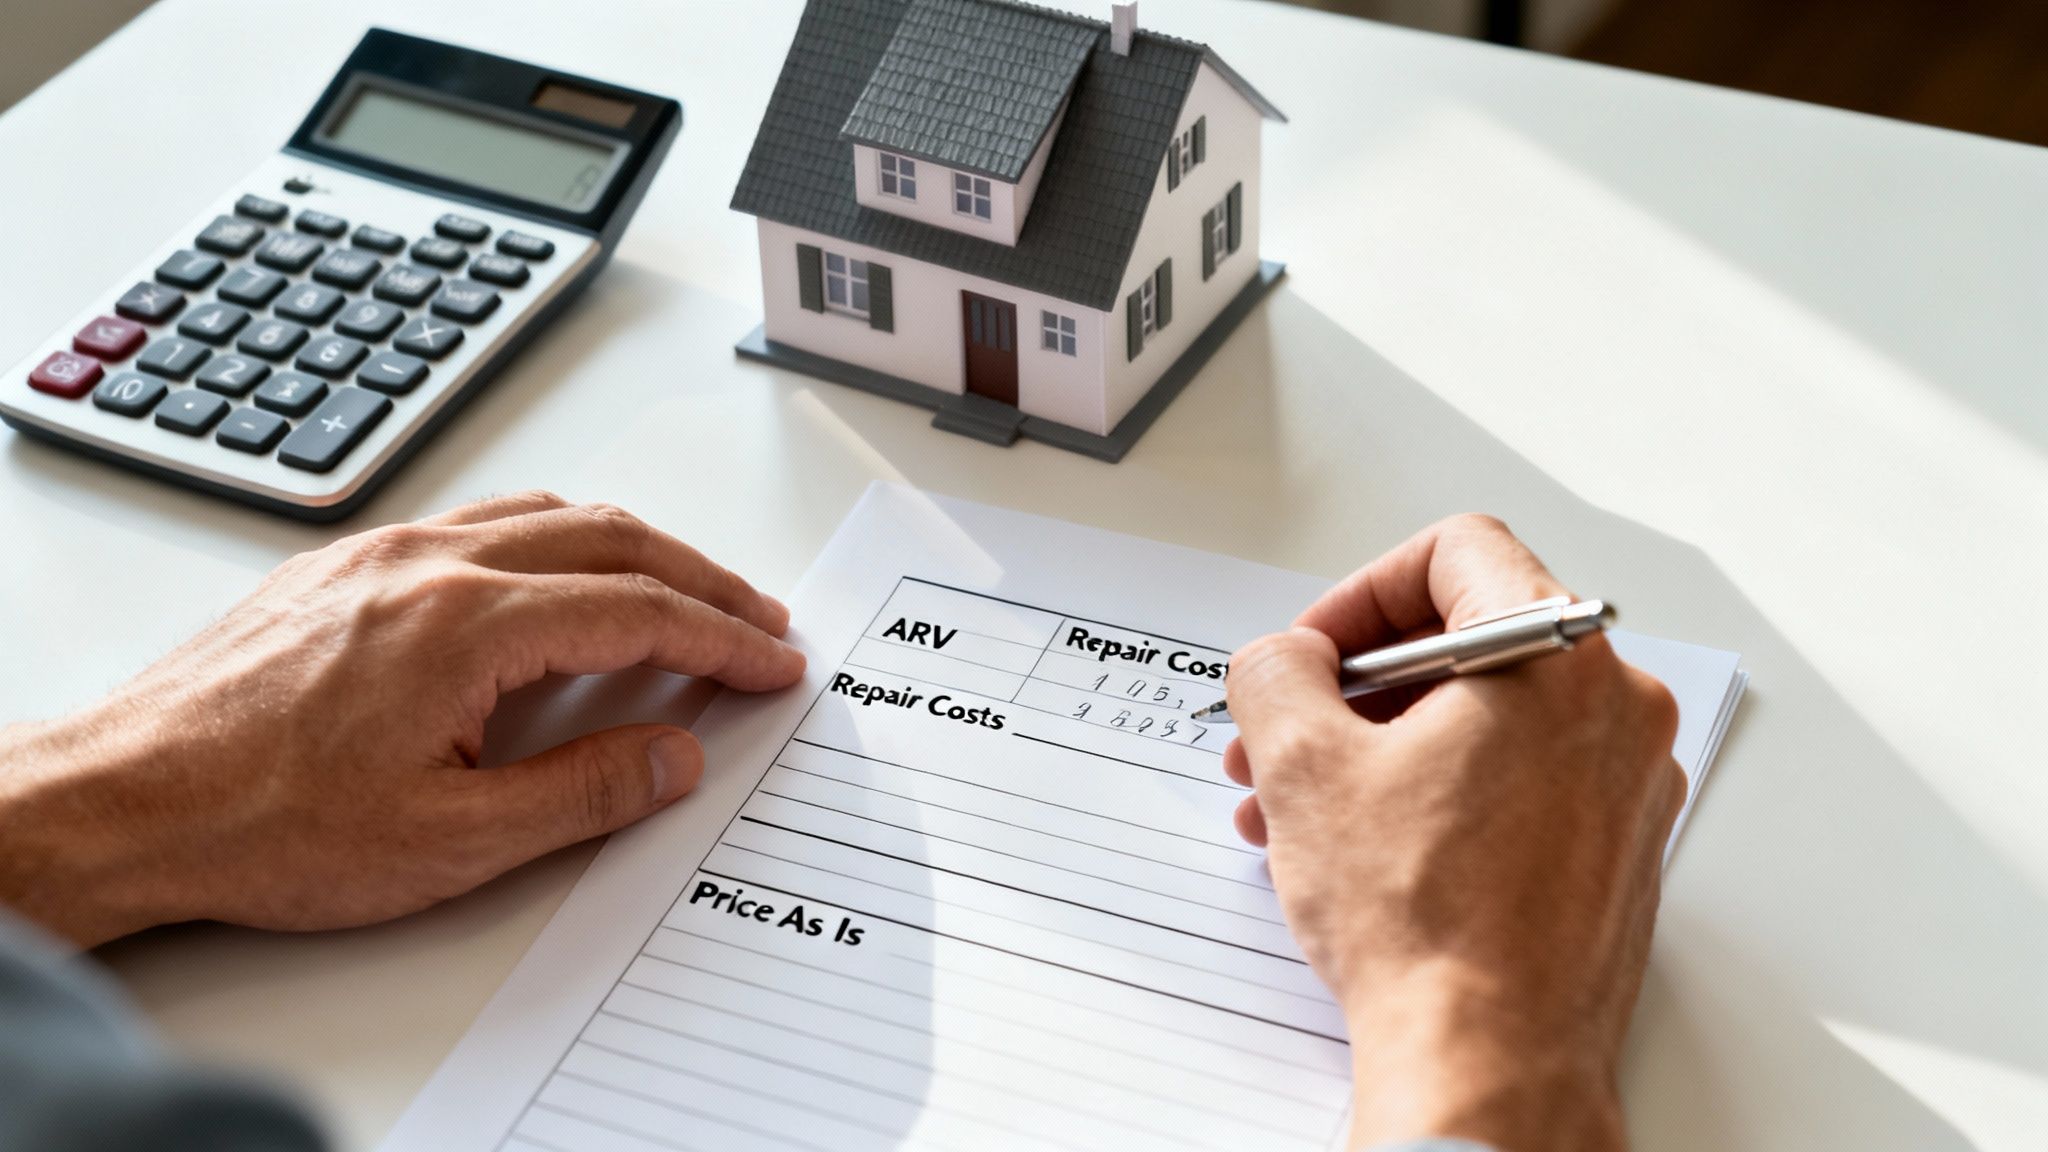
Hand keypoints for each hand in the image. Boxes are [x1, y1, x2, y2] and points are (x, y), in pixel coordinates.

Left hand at [0, 492, 803, 948]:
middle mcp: (431, 563)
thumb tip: (675, 755)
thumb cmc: (265, 823)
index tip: (773, 661)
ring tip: (683, 592)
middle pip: (611, 539)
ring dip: (634, 548)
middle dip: (701, 579)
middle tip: (757, 621)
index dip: (723, 637)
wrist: (128, 798)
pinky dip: (558, 538)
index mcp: (469, 623)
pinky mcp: (347, 566)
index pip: (640, 610)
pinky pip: (484, 520)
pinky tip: (562, 576)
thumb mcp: (451, 840)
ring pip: (548, 515)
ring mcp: (384, 553)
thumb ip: (584, 792)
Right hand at [1223, 515, 1683, 1151]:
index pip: (1458, 552)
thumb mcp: (1303, 766)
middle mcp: (1614, 713)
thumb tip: (1283, 660)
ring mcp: (1624, 788)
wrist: (1490, 1064)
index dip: (1361, 591)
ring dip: (1380, 749)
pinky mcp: (1612, 854)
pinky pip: (1515, 785)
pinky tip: (1361, 851)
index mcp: (1558, 661)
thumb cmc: (1426, 928)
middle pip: (1469, 643)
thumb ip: (1277, 673)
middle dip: (1354, 688)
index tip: (1316, 650)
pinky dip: (1435, 796)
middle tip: (1288, 733)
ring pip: (1486, 722)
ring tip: (1299, 808)